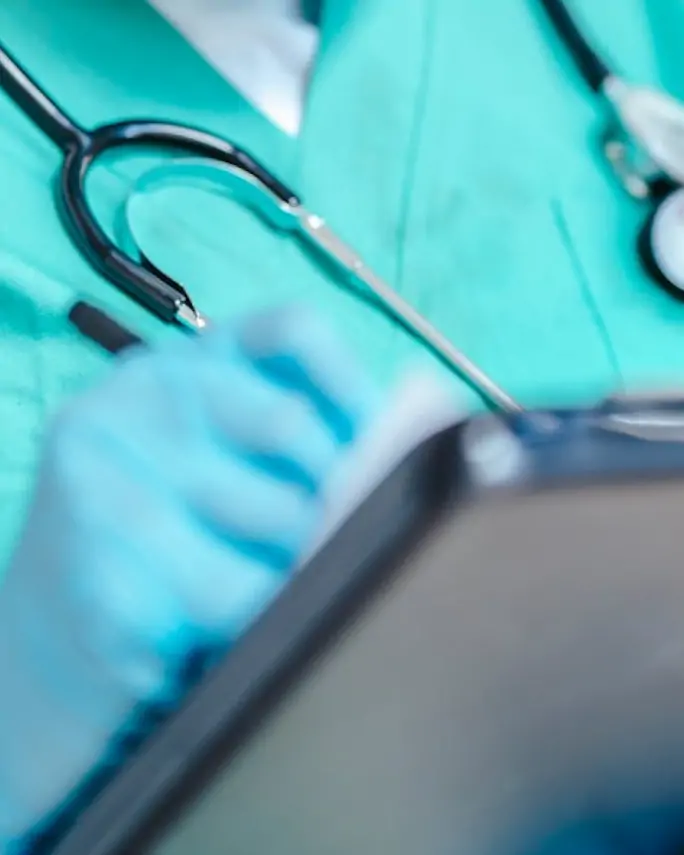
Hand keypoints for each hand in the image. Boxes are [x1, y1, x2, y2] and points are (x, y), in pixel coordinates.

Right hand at [0, 306, 376, 846]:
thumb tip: (392, 445)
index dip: (350, 382)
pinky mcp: (102, 569)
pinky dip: (256, 619)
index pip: (289, 330)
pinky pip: (240, 597)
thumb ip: (288, 439)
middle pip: (291, 425)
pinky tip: (214, 624)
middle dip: (327, 495)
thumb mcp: (218, 459)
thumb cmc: (162, 537)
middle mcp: (134, 400)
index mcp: (177, 365)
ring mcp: (105, 480)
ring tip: (258, 582)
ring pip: (280, 521)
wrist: (56, 626)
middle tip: (315, 535)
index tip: (372, 438)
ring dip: (296, 565)